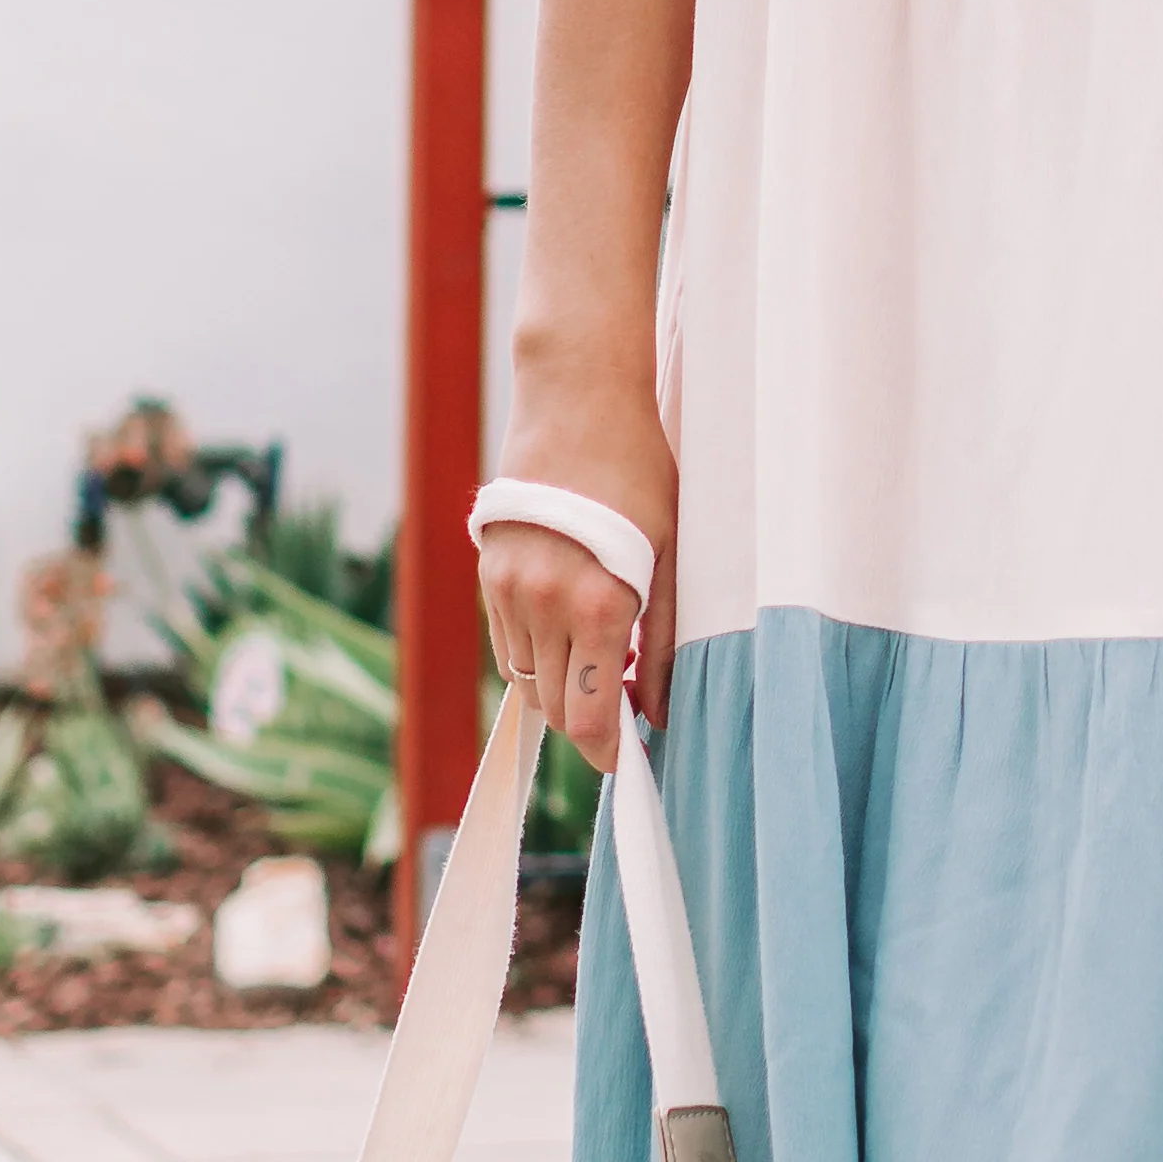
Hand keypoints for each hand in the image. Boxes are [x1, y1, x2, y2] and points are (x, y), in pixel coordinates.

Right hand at [479, 402, 677, 772]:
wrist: (576, 401)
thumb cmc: (640, 472)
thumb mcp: (673, 554)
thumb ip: (665, 638)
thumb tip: (662, 710)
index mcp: (597, 604)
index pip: (589, 716)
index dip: (606, 751)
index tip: (626, 761)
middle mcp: (543, 603)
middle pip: (554, 707)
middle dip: (587, 723)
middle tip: (625, 713)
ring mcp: (508, 588)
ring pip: (527, 680)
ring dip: (562, 688)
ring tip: (604, 666)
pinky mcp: (489, 572)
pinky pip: (508, 643)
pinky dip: (536, 656)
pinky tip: (570, 636)